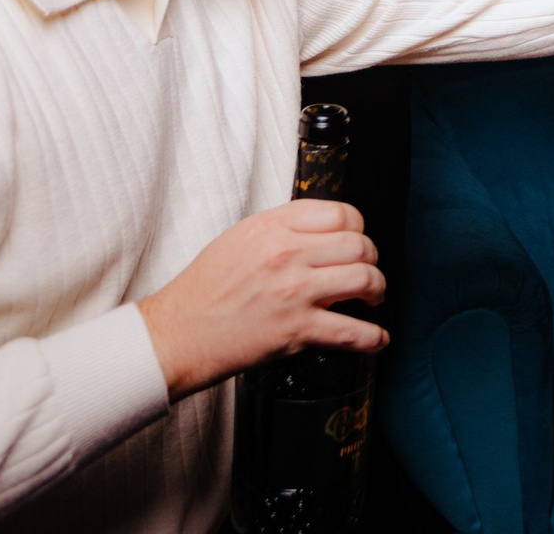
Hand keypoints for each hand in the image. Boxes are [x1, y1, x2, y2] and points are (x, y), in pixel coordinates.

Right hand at [137, 200, 386, 401]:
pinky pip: (352, 331)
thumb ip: (282, 229)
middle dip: (372, 260)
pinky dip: (372, 338)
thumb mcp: (239, 239)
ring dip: (378, 292)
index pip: (341, 213)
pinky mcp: (296, 330)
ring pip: (365, 280)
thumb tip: (322, 232)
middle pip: (360, 246)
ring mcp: (294, 292)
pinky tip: (376, 340)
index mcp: (273, 227)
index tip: (356, 242)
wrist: (176, 335)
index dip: (357, 228)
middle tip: (367, 272)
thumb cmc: (204, 289)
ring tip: (372, 299)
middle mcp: (286, 254)